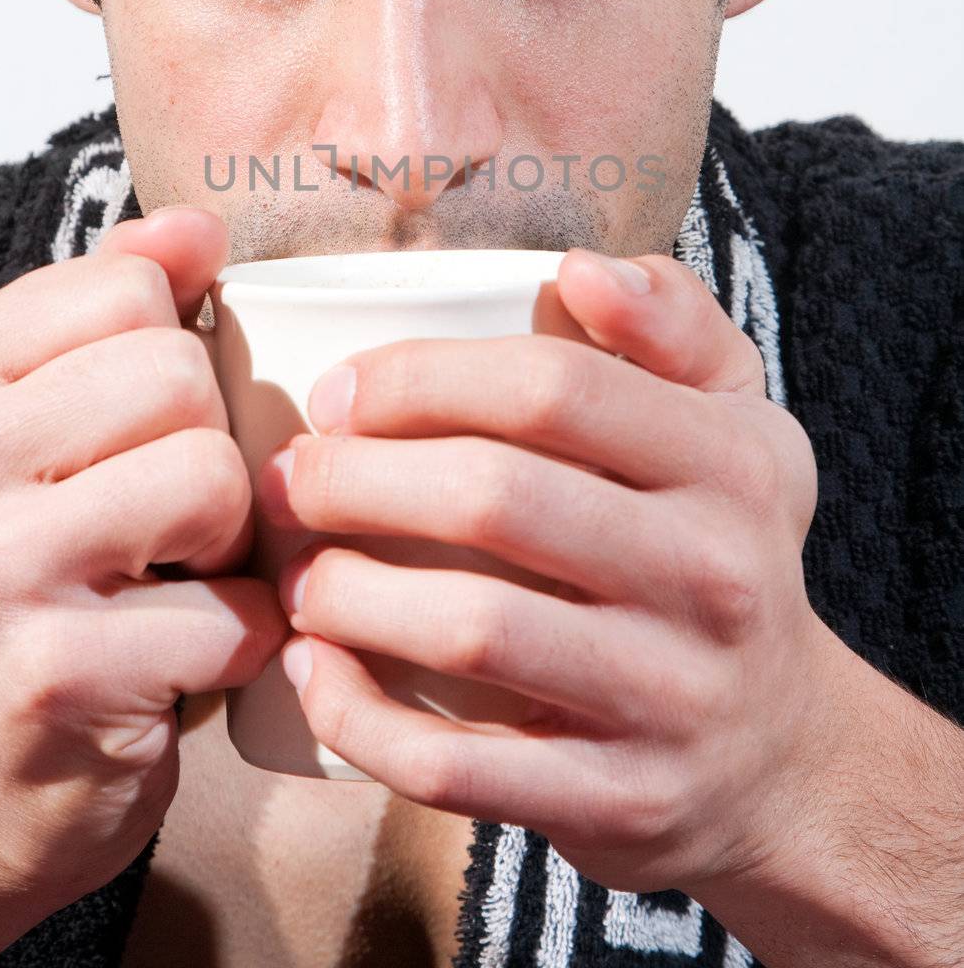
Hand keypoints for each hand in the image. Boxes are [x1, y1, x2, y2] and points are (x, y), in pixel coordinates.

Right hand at [0, 208, 287, 959]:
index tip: (135, 433)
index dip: (173, 358)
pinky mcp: (50, 671)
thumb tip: (196, 228)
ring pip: (212, 477)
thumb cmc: (25, 588)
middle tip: (163, 525)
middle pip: (178, 374)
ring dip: (228, 546)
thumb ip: (112, 311)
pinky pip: (232, 610)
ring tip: (174, 584)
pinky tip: (178, 661)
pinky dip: (239, 641)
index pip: (129, 286)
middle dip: (204, 451)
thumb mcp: (42, 426)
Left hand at [257, 249, 838, 897]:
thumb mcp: (738, 421)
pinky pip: (459, 766)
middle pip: (496, 499)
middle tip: (288, 478)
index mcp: (729, 461)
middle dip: (356, 478)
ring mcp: (667, 697)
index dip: (421, 378)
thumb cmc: (720, 549)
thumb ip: (673, 323)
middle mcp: (712, 575)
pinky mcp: (617, 800)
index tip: (338, 393)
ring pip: (472, 628)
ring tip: (295, 573)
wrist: (780, 755)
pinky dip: (363, 719)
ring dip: (347, 594)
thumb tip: (584, 267)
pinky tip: (314, 674)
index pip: (552, 386)